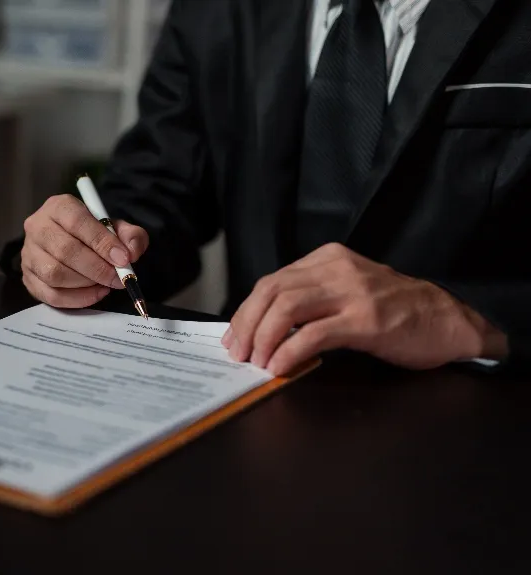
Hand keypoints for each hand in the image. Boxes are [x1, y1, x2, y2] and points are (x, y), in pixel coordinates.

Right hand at [21, 194, 148, 307]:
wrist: (71, 242)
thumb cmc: (93, 233)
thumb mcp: (115, 227)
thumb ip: (130, 235)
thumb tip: (132, 252)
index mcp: (58, 206)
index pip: (78, 222)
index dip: (102, 242)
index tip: (123, 259)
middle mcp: (37, 227)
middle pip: (65, 250)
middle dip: (97, 268)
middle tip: (118, 278)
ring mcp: (28, 253)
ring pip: (55, 274)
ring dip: (86, 284)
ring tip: (105, 284)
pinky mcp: (27, 277)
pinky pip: (50, 295)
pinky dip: (76, 299)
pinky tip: (94, 293)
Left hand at [223, 243, 507, 375]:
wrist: (449, 321)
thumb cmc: (396, 311)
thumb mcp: (348, 290)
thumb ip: (312, 298)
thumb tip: (265, 326)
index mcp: (328, 259)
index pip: (272, 281)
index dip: (246, 311)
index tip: (235, 336)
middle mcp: (337, 269)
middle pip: (272, 292)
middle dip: (247, 325)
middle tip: (238, 353)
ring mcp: (352, 293)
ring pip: (287, 309)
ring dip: (263, 339)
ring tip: (256, 362)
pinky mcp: (366, 320)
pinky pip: (313, 334)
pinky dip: (288, 352)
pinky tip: (280, 367)